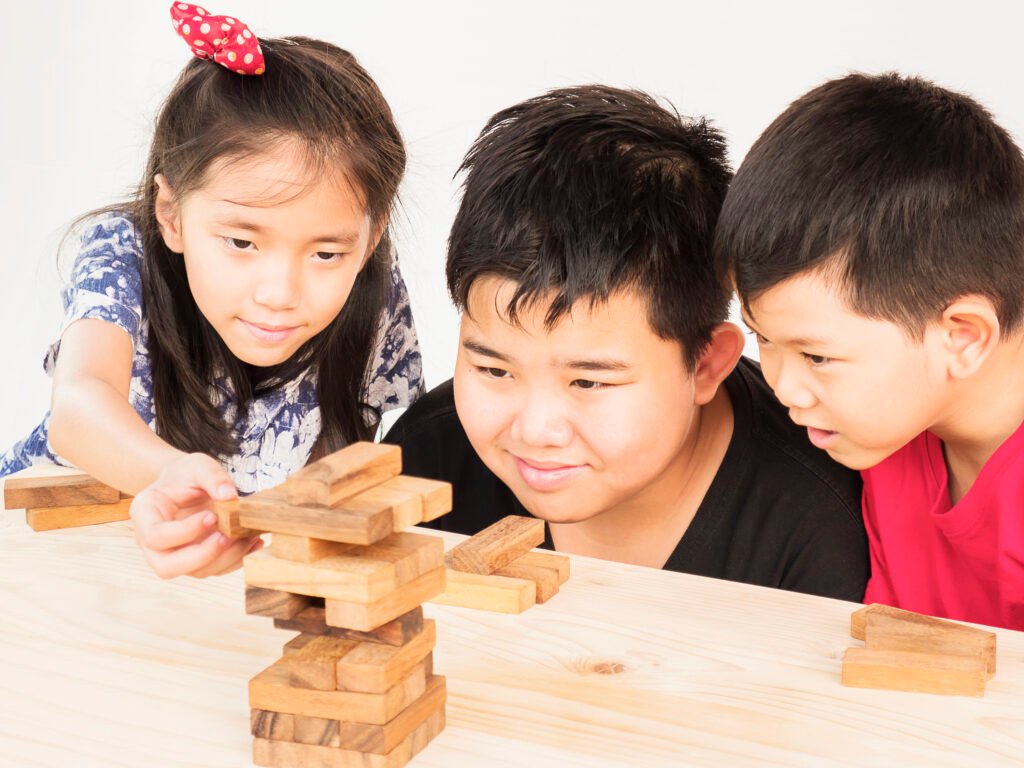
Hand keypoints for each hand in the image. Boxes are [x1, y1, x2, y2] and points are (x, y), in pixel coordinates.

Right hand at [129, 453, 263, 578]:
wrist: (186, 484)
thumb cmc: (186, 474)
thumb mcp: (197, 465)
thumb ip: (212, 476)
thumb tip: (230, 496)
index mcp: (145, 515)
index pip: (156, 536)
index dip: (185, 532)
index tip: (212, 516)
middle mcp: (152, 543)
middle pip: (166, 567)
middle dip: (202, 556)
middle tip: (229, 537)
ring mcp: (174, 555)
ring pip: (196, 572)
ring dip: (225, 559)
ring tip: (249, 537)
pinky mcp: (196, 561)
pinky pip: (214, 569)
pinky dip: (236, 560)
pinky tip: (254, 542)